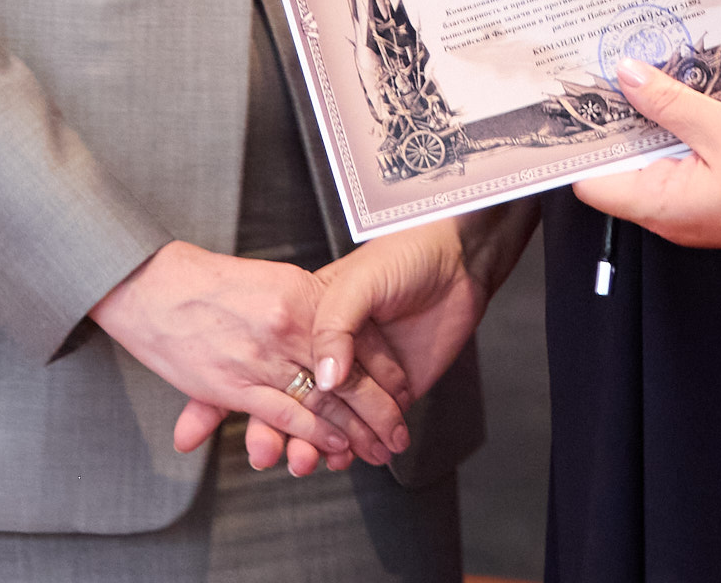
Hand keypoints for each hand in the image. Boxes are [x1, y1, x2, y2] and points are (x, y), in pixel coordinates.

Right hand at [89, 242, 409, 471]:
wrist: (145, 278)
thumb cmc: (213, 277)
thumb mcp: (270, 278)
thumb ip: (306, 302)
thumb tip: (336, 332)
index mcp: (301, 294)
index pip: (354, 337)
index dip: (381, 367)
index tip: (403, 389)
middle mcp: (291, 324)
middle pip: (347, 374)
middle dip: (375, 409)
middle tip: (395, 434)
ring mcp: (267, 354)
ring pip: (324, 400)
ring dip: (353, 431)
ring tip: (372, 450)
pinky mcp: (240, 384)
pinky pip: (290, 415)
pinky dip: (317, 435)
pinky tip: (337, 449)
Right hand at [246, 206, 538, 476]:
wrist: (458, 259)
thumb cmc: (403, 256)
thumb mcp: (359, 282)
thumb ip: (336, 326)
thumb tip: (326, 378)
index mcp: (311, 321)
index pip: (280, 371)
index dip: (266, 405)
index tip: (262, 435)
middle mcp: (333, 352)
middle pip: (302, 403)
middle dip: (291, 436)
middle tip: (287, 458)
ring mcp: (363, 374)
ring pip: (333, 422)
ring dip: (322, 448)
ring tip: (315, 464)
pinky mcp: (394, 392)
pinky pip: (370, 427)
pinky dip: (357, 447)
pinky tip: (348, 459)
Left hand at [581, 29, 720, 255]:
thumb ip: (668, 102)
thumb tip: (621, 73)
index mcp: (661, 205)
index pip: (588, 180)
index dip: (569, 142)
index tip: (558, 98)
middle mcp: (671, 214)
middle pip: (616, 165)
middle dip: (607, 119)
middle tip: (593, 69)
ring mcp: (695, 207)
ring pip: (651, 158)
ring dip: (644, 119)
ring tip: (632, 68)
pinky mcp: (720, 195)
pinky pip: (682, 158)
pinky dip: (674, 127)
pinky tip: (680, 90)